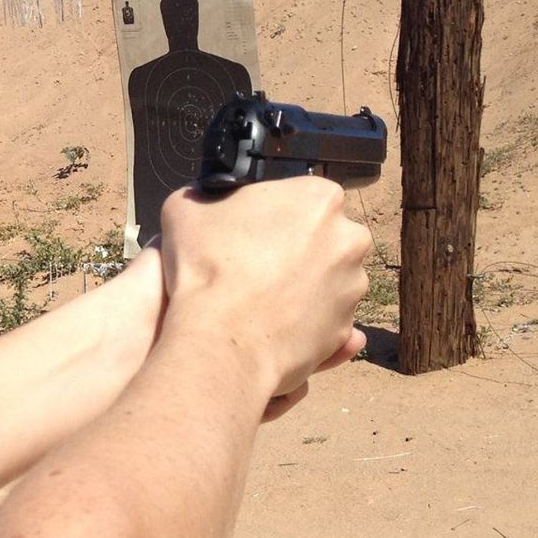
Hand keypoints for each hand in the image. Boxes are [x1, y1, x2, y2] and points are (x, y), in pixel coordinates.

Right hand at [157, 179, 370, 402]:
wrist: (221, 342)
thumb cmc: (207, 270)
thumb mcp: (185, 208)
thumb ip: (208, 197)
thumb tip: (208, 203)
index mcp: (319, 198)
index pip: (301, 195)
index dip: (272, 213)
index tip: (250, 231)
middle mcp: (348, 239)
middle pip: (321, 237)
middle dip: (294, 248)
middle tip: (253, 265)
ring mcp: (352, 287)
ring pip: (325, 279)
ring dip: (299, 286)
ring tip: (258, 300)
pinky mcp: (345, 328)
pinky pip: (323, 319)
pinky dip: (302, 322)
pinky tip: (269, 326)